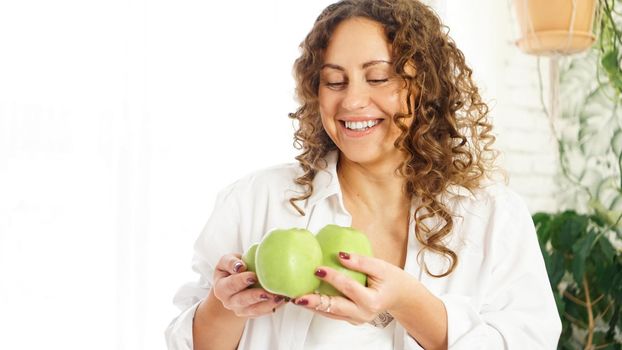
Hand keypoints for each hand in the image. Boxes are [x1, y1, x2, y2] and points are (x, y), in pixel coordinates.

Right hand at [212, 253, 287, 317]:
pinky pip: (264, 312)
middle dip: (256, 296)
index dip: (241, 281)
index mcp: (221, 288)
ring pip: (255, 310)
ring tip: (280, 297)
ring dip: (268, 304)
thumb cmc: (231, 268)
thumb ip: (230, 262)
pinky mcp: (252, 313)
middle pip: (243, 300)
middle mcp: (229, 302)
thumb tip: (240, 266)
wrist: (234, 283)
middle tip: (268, 292)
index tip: (253, 276)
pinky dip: (275, 306)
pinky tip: (284, 299)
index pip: (230, 285)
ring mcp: (241, 310)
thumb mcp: (226, 261)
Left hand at [292, 252, 412, 324]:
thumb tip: (340, 255)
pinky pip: (333, 313)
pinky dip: (320, 307)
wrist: (400, 296)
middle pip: (334, 307)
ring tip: (297, 298)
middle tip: (298, 296)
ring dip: (313, 306)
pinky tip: (308, 299)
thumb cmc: (391, 280)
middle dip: (314, 302)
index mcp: (372, 301)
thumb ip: (361, 261)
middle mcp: (363, 313)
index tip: (318, 268)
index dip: (332, 277)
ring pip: (330, 313)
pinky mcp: (351, 318)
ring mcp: (356, 319)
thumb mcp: (380, 266)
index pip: (348, 287)